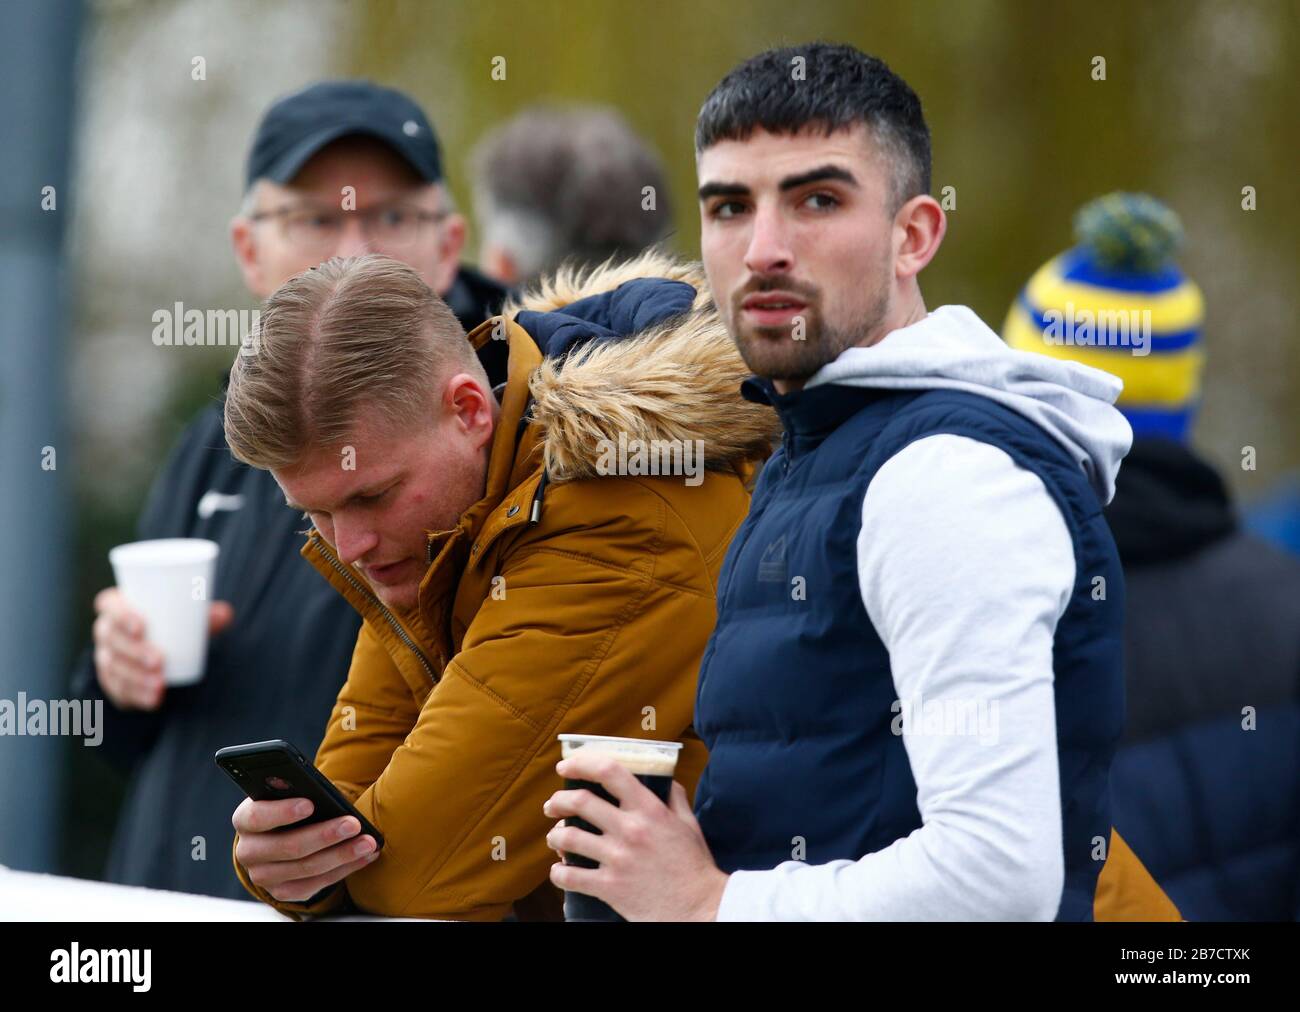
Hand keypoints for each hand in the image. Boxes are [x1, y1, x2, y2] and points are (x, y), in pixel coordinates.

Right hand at [92, 587, 233, 709]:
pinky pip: (118, 689)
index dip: (120, 615)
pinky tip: (153, 700)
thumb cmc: (172, 623)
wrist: (159, 649)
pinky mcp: (112, 680)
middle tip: (159, 660)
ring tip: (159, 684)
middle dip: (133, 651)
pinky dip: (136, 696)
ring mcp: (106, 656)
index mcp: (118, 606)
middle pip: (111, 639)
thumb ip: (206, 615)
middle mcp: (107, 630)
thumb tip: (225, 614)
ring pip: (114, 666)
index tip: (142, 627)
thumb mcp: (187, 616)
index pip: (109, 605)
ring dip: (135, 677)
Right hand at [232, 797, 380, 903]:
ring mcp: (263, 875)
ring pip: (307, 868)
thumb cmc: (289, 805)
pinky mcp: (282, 891)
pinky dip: (344, 869)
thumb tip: (324, 794)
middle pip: (288, 847)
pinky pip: (316, 885)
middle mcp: (248, 851)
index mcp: (245, 819)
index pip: (257, 817)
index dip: (283, 812)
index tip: (310, 804)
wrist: (281, 834)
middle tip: (353, 824)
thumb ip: (298, 791)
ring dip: (342, 855)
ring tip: (368, 842)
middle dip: (325, 835)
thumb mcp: (287, 793)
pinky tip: (364, 856)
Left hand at [543, 750, 729, 920]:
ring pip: (568, 838)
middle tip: (552, 805)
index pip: (610, 772)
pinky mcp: (609, 887)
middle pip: (579, 802)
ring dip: (555, 836)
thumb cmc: (694, 866)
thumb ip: (673, 797)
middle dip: (558, 801)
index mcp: (649, 810)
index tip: (566, 767)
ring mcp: (617, 859)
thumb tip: (661, 779)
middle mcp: (630, 830)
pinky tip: (559, 871)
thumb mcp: (688, 824)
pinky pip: (570, 877)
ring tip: (555, 837)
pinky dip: (558, 873)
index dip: (582, 764)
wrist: (700, 908)